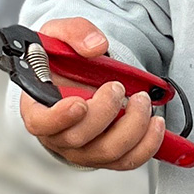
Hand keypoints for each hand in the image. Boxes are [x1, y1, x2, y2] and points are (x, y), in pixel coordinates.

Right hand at [16, 17, 165, 170]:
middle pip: (79, 139)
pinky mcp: (107, 155)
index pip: (40, 123)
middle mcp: (58, 135)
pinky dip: (147, 144)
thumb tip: (96, 46)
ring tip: (142, 101)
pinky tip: (155, 123)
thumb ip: (73, 33)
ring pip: (108, 152)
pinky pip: (128, 161)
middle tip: (117, 87)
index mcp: (38, 107)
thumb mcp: (58, 35)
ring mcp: (83, 150)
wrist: (76, 76)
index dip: (58, 118)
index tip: (80, 102)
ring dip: (132, 127)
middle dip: (105, 112)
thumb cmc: (60, 60)